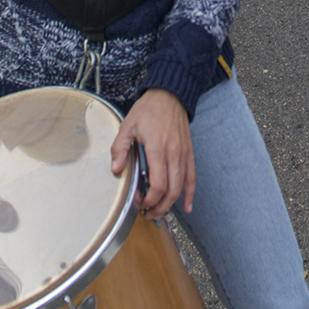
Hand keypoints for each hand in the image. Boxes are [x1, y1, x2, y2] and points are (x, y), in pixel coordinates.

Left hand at [110, 89, 194, 215]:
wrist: (170, 94)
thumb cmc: (148, 110)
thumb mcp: (128, 125)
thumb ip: (120, 148)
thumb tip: (117, 170)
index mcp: (157, 148)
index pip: (158, 184)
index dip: (150, 199)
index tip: (139, 202)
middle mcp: (173, 154)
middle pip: (171, 190)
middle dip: (160, 207)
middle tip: (148, 214)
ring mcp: (184, 154)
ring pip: (181, 187)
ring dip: (171, 204)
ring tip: (159, 212)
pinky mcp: (189, 153)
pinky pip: (192, 177)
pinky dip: (190, 194)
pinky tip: (188, 207)